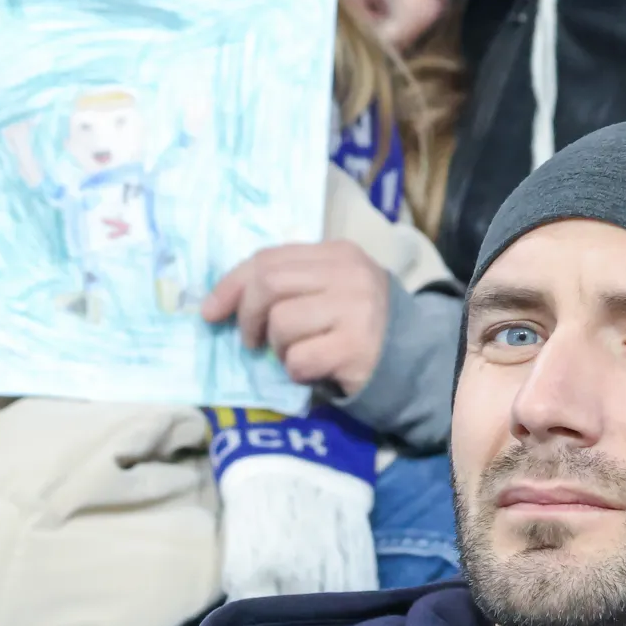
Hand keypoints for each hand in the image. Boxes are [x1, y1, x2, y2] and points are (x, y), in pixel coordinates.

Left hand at [202, 241, 390, 397]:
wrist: (415, 359)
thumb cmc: (360, 324)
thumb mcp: (330, 288)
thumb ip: (289, 283)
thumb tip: (222, 302)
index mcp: (338, 254)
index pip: (268, 259)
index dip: (231, 285)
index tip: (210, 311)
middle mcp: (348, 275)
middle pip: (268, 285)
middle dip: (247, 316)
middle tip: (250, 341)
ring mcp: (355, 310)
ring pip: (282, 324)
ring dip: (278, 348)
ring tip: (295, 355)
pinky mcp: (356, 348)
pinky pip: (300, 359)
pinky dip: (296, 371)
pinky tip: (312, 371)